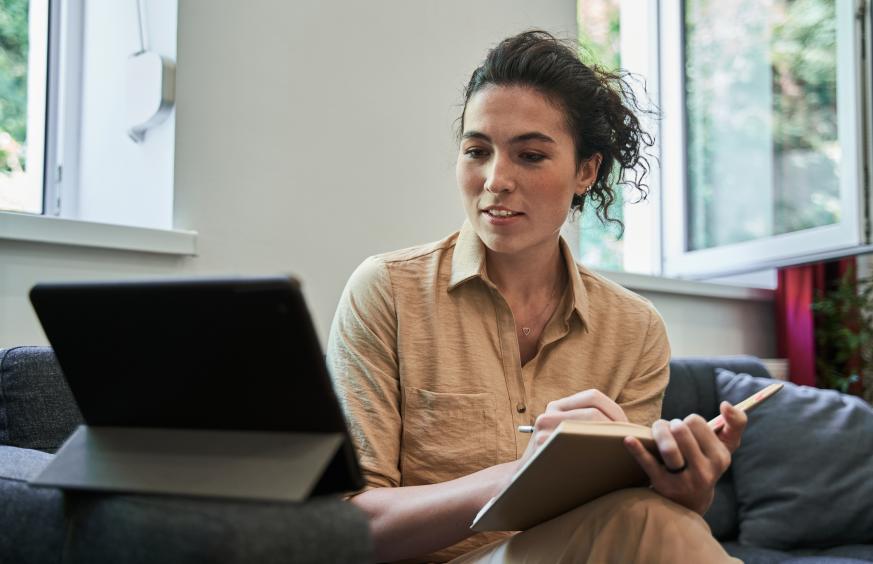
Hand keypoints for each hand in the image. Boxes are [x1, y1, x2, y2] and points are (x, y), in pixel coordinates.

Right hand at [504, 390, 627, 489]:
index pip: (594, 397)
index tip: (629, 430)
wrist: (526, 483)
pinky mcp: (544, 448)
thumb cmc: (559, 460)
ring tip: (623, 453)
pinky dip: (596, 454)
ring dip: (611, 440)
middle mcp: (549, 413)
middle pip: (594, 412)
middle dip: (617, 428)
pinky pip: (578, 447)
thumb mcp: (569, 435)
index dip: (616, 411)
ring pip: (587, 428)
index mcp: (559, 406)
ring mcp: (544, 431)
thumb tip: (636, 429)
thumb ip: (590, 425)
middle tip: (631, 445)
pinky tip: (607, 465)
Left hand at [623, 401, 747, 514]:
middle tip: (670, 431)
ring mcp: (683, 479)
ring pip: (668, 446)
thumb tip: (727, 404)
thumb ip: (735, 423)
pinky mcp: (663, 485)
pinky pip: (648, 463)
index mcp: (721, 458)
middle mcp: (705, 471)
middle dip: (672, 424)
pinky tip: (629, 439)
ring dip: (658, 432)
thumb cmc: (706, 462)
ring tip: (658, 433)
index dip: (689, 421)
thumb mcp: (726, 446)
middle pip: (681, 430)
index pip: (697, 423)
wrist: (690, 501)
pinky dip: (637, 449)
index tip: (689, 429)